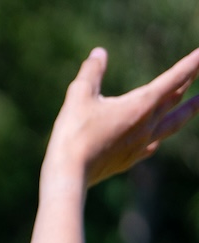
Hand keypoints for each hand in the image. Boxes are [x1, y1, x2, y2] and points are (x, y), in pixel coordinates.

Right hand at [47, 46, 198, 187]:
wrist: (69, 175)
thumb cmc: (73, 133)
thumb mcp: (79, 96)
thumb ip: (92, 72)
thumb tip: (99, 53)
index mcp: (141, 104)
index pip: (174, 78)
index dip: (192, 63)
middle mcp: (148, 124)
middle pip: (176, 98)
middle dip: (191, 81)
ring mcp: (142, 144)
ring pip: (174, 123)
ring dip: (189, 110)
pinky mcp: (130, 159)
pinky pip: (153, 144)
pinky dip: (160, 135)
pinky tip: (157, 139)